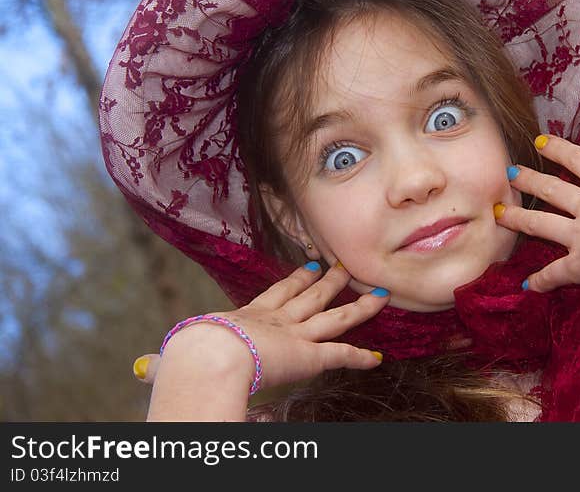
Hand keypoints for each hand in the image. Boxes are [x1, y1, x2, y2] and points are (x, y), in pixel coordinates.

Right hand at [132, 262, 388, 390]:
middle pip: (310, 296)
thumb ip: (166, 363)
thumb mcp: (176, 357)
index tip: (310, 265)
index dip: (295, 280)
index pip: (277, 294)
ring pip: (336, 318)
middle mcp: (277, 321)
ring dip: (359, 307)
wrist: (206, 357)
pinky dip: (361, 357)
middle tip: (343, 266)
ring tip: (379, 294)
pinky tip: (378, 358)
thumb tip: (145, 369)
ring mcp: (295, 336)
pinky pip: (341, 355)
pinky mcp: (308, 356)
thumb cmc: (186, 356)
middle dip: (329, 281)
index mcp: (247, 317)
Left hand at [495, 131, 579, 293]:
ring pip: (541, 224)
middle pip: (552, 190)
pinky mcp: (579, 265)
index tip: (539, 141)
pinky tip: (525, 285)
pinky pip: (554, 274)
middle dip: (528, 180)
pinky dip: (540, 280)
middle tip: (508, 172)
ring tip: (497, 213)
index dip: (559, 150)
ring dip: (517, 219)